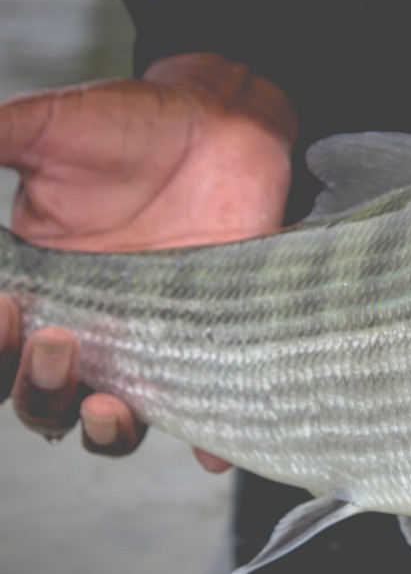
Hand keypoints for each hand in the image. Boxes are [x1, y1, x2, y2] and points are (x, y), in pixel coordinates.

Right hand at [1, 52, 296, 465]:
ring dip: (103, 428)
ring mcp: (150, 345)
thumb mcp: (48, 127)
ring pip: (112, 421)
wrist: (225, 122)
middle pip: (39, 396)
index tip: (0, 308)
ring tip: (110, 405)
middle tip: (54, 336)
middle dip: (35, 382)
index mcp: (36, 288)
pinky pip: (207, 413)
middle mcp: (86, 329)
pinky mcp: (212, 347)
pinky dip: (207, 441)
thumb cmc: (133, 126)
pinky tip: (208, 450)